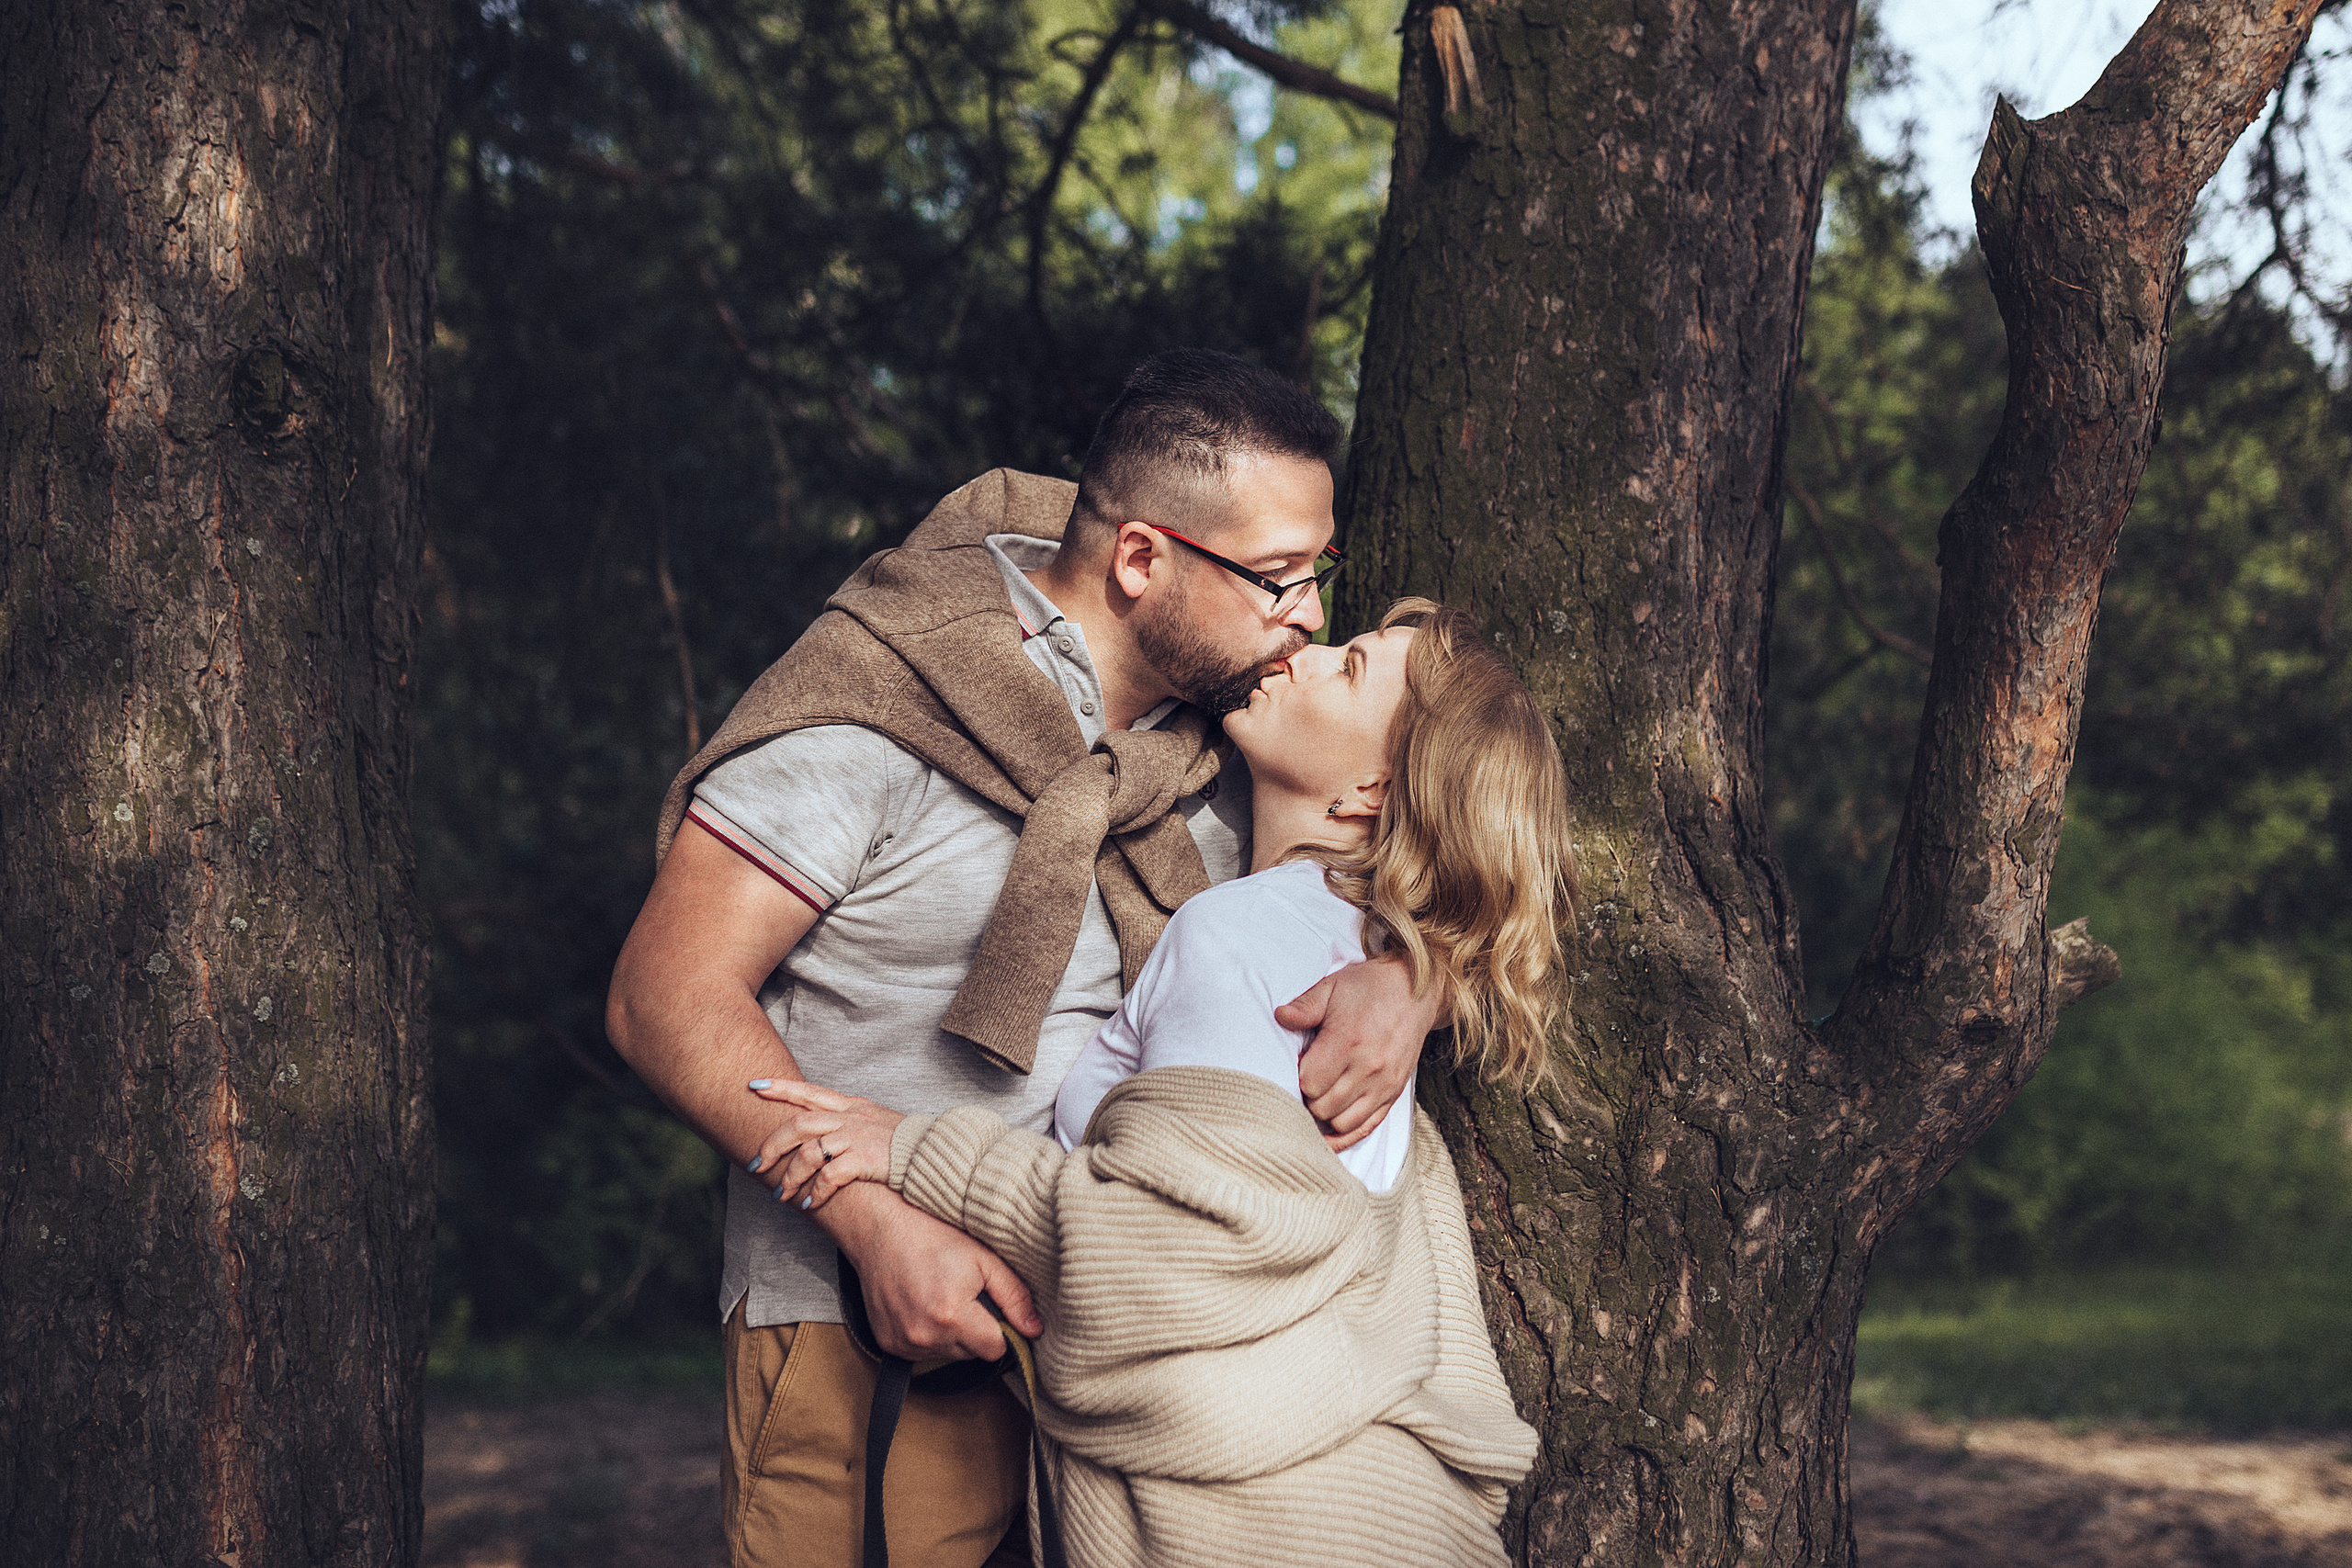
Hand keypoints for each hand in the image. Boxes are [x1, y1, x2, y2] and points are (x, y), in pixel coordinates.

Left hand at [746, 1079, 901, 1211]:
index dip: (781, 1088)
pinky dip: (816, 1192)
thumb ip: (851, 1121)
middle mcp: (851, 1118)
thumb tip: (825, 1133)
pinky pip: (829, 1176)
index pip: (810, 1091)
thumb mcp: (877, 1120)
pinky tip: (811, 1204)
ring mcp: (857, 1137)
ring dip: (791, 1176)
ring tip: (783, 1195)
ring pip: (808, 1152)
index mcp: (852, 1106)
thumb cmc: (906, 1142)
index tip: (755, 1086)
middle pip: (799, 1123)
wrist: (935, 1153)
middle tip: (756, 1165)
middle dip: (772, 1145)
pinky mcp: (864, 1159)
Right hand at [808, 1181, 1042, 1358]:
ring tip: (941, 1296)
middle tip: (964, 1294)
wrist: (879, 1229)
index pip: (995, 1349)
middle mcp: (924, 1336)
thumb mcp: (983, 1257)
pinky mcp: (887, 1344)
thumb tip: (1035, 1330)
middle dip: (975, 1330)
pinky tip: (923, 1305)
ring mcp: (902, 1343)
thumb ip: (1014, 1296)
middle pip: (971, 1353)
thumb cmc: (933, 1235)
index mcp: (952, 1316)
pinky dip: (928, 1334)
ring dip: (951, 1334)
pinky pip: (922, 1352)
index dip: (1001, 1330)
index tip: (994, 1308)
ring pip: (947, 1354)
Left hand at [1281, 954, 1443, 1150]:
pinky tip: (1329, 1131)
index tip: (1299, 1063)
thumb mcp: (1333, 986)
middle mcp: (1368, 1067)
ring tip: (1319, 1095)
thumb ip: (1305, 1006)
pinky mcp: (1393, 1093)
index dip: (1297, 1076)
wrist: (1415, 990)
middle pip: (1322, 1107)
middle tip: (1307, 1079)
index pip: (1310, 1082)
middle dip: (1307, 1097)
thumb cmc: (1369, 987)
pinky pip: (1366, 1128)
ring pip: (1341, 1123)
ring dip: (1324, 1114)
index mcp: (1348, 1040)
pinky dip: (1345, 1135)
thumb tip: (1280, 1017)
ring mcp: (1384, 1084)